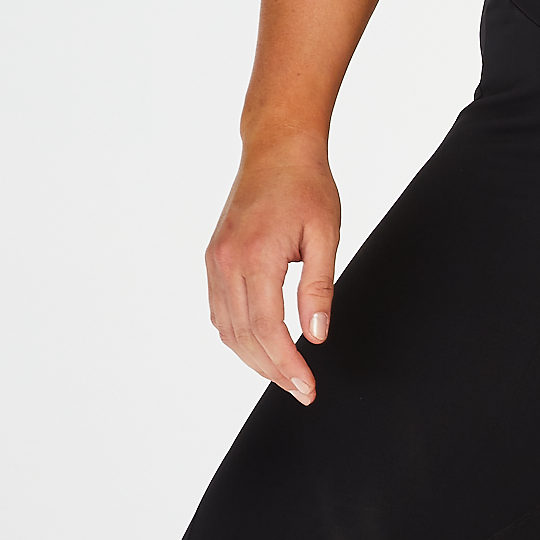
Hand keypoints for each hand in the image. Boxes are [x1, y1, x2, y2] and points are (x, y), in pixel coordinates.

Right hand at [206, 137, 342, 401]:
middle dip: (273, 370)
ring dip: (254, 358)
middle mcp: (226, 261)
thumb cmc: (306, 186)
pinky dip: (238, 336)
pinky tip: (261, 346)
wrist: (276, 149)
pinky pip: (219, 310)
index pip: (267, 329)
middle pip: (244, 336)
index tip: (307, 388)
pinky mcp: (213, 259)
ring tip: (285, 375)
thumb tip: (316, 336)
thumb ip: (319, 288)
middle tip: (302, 390)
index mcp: (255, 255)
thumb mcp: (325, 236)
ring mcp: (215, 261)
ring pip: (227, 328)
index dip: (287, 365)